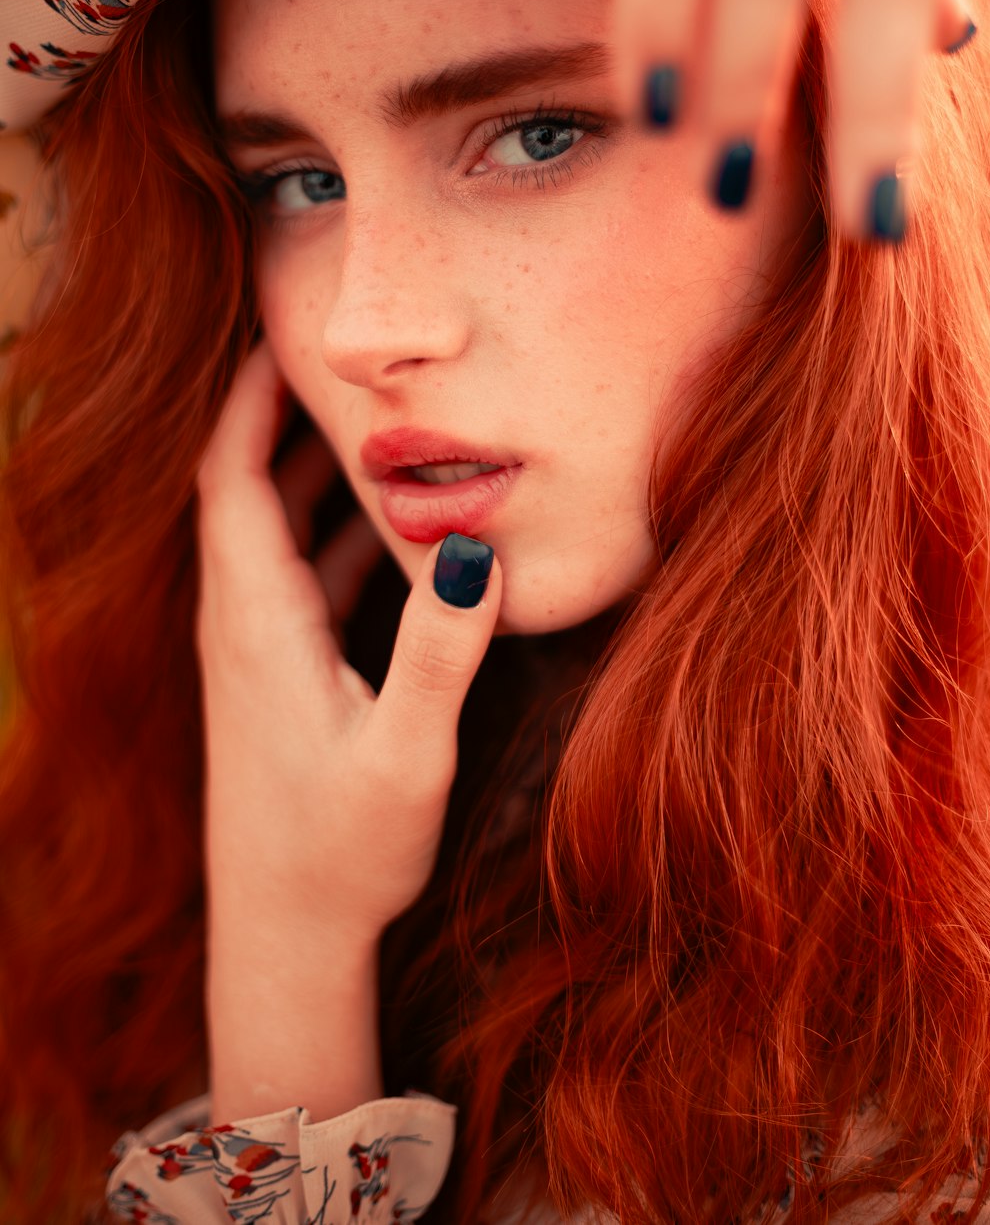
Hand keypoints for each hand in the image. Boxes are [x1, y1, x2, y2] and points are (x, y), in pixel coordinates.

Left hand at [194, 335, 502, 944]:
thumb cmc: (338, 852)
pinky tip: (393, 537)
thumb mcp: (405, 754)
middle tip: (348, 361)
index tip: (285, 336)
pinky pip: (298, 579)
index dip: (250, 399)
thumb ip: (440, 654)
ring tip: (383, 427)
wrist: (285, 939)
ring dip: (317, 477)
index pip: (232, 476)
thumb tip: (471, 548)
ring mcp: (256, 654)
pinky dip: (335, 538)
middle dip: (288, 418)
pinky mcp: (277, 682)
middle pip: (247, 489)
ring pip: (275, 534)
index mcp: (258, 622)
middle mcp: (244, 626)